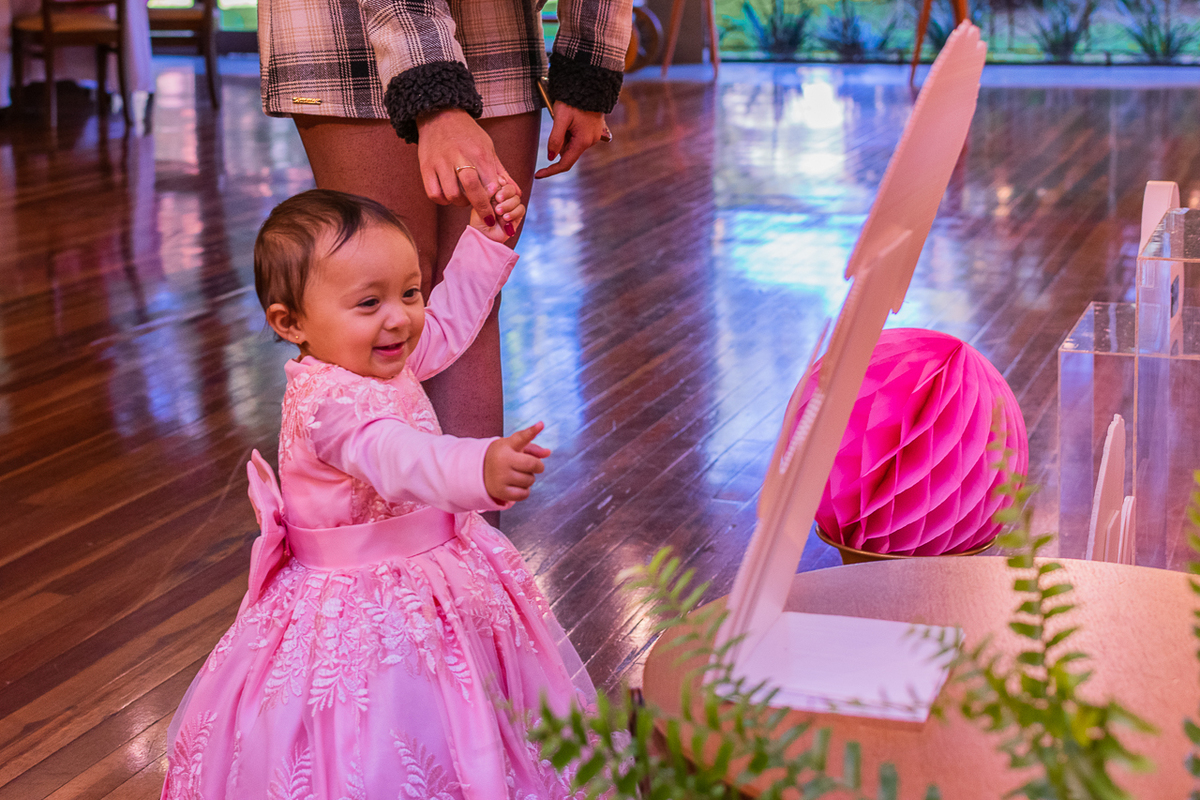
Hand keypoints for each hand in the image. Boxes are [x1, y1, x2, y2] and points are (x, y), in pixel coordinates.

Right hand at [417, 108, 513, 225]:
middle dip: (481, 206)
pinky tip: (449, 195)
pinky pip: (434, 194)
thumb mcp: (488, 148)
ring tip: (465, 199)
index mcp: (479, 153)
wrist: (439, 114)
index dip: (495, 199)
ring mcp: (440, 162)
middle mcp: (459, 157)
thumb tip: (518, 193)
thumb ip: (502, 173)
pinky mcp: (425, 167)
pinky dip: (442, 200)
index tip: (498, 207)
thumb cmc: (468, 134)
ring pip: (452, 195)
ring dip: (461, 203)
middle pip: (471, 188)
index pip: (490, 183)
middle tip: (486, 215)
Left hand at [470, 178, 525, 242]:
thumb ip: (487, 194)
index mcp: (494, 193)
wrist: (484, 237)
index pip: (502, 182)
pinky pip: (521, 209)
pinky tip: (506, 218)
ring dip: (508, 205)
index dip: (502, 182)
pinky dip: (514, 213)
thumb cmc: (479, 222)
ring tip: (498, 213)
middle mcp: (503, 199)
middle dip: (506, 193)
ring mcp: (510, 207)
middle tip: (498, 199)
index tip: (498, 184)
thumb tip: (495, 184)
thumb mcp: (479, 205)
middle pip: (511, 189)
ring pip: (517, 199)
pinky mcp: (517, 216)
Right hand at [485, 422, 550, 502]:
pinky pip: (524, 494)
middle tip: (531, 466)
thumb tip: (548, 452)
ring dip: (529, 479)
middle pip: (533, 465)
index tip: (541, 424)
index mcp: (506, 446)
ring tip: (517, 474)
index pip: (521, 438)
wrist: (480, 471)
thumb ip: (532, 447)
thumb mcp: (514, 447)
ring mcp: (500, 477)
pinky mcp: (500, 492)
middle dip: (538, 466)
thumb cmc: (503, 456)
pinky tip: (516, 485)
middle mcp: (502, 461)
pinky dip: (525, 491)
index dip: (532, 430)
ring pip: (530, 481)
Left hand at [534, 102, 606, 178]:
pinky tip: (571, 118)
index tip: (538, 175)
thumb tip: (551, 157)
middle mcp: (590, 142)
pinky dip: (569, 131)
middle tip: (557, 121)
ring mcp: (593, 137)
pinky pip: (577, 137)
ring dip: (564, 135)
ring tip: (566, 116)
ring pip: (572, 144)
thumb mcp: (560, 118)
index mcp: (583, 141)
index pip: (565, 163)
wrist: (591, 85)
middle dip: (558, 143)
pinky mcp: (592, 131)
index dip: (551, 170)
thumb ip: (555, 139)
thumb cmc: (574, 100)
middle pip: (567, 153)